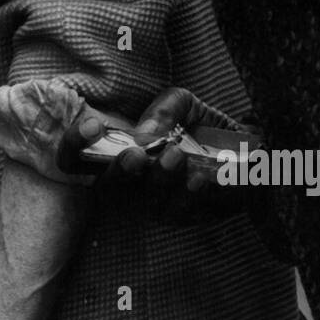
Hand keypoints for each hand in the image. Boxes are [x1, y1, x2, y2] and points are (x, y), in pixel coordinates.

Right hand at [58, 86, 225, 210]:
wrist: (245, 148)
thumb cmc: (201, 125)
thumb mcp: (182, 103)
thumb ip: (162, 110)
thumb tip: (144, 134)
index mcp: (118, 153)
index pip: (76, 159)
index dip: (74, 145)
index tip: (94, 125)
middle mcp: (130, 184)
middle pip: (105, 190)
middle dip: (118, 173)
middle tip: (135, 154)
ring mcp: (155, 204)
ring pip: (144, 205)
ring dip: (157, 180)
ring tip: (175, 156)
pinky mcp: (186, 217)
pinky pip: (180, 213)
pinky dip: (188, 195)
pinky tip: (199, 177)